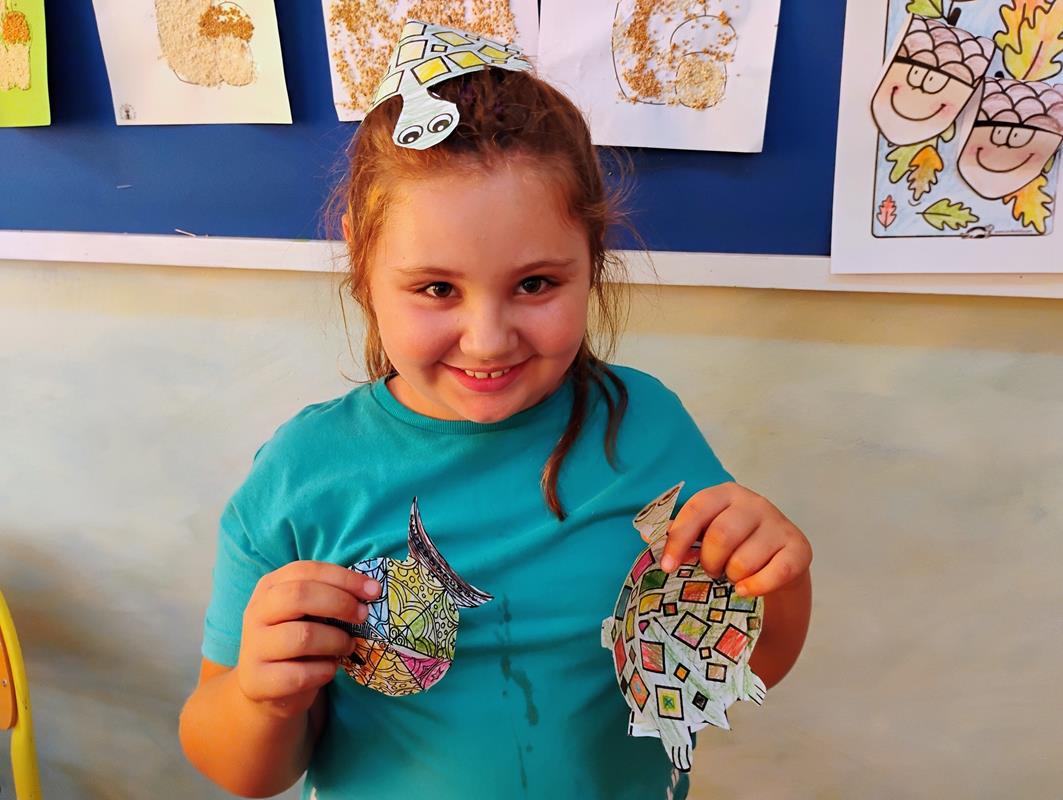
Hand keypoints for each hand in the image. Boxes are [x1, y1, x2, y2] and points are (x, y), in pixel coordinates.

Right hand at [236, 561, 380, 717]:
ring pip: (302, 636)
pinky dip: (324, 671)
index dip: (343, 578)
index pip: (306, 570)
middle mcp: (256, 612)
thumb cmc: (297, 640)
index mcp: (270, 587)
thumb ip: (329, 597)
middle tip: (363, 616)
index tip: (374, 590)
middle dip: (340, 603)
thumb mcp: (308, 612)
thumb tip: (370, 590)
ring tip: (347, 646)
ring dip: (336, 641)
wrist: (267, 688)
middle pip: (299, 595)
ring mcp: (254, 647)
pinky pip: (300, 674)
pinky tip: (329, 669)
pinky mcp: (258, 681)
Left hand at [657, 482, 811, 597]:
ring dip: (732, 576)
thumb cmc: (732, 542)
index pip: (696, 510)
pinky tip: (745, 590)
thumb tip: (646, 536)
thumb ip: (681, 533)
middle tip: (711, 571)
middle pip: (721, 536)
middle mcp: (754, 503)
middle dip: (709, 562)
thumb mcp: (706, 531)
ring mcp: (778, 524)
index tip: (668, 567)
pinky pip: (775, 573)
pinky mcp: (799, 548)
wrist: (778, 556)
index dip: (678, 540)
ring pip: (744, 560)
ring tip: (731, 576)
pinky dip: (755, 587)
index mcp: (725, 493)